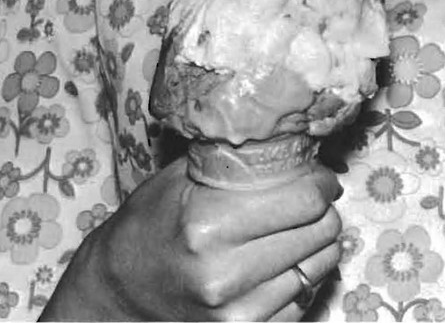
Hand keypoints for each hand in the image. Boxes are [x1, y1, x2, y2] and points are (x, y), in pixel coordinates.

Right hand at [39, 156, 341, 320]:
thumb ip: (235, 160)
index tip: (321, 175)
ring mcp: (235, 313)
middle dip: (325, 209)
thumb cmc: (151, 224)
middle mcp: (224, 274)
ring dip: (320, 243)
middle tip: (317, 197)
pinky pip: (303, 300)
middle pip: (319, 232)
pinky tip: (288, 259)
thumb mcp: (183, 178)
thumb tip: (293, 139)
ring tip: (303, 227)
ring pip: (319, 267)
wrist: (119, 293)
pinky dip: (305, 275)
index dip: (322, 182)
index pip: (303, 200)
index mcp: (208, 224)